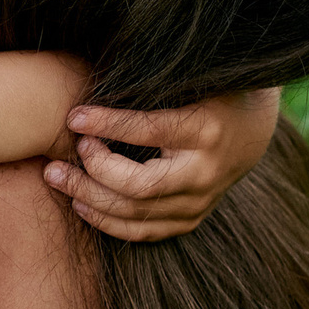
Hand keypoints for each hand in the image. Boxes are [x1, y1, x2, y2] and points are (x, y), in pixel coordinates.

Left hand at [42, 86, 281, 240]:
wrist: (252, 131)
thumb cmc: (209, 94)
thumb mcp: (191, 81)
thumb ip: (152, 85)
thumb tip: (98, 76)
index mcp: (207, 131)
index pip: (149, 131)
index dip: (108, 124)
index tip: (73, 117)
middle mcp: (205, 172)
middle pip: (140, 187)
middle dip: (93, 173)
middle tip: (63, 155)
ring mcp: (200, 202)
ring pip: (137, 214)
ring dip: (89, 198)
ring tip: (56, 177)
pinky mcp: (192, 219)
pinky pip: (145, 232)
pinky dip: (109, 222)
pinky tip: (80, 205)